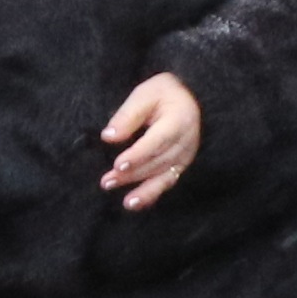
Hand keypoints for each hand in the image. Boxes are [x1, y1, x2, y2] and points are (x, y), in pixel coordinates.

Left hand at [98, 72, 201, 208]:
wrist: (189, 98)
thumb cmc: (163, 94)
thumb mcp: (144, 95)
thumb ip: (127, 115)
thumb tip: (108, 137)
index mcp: (179, 119)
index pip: (157, 141)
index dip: (138, 155)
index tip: (118, 165)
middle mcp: (186, 141)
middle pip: (157, 161)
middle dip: (132, 174)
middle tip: (107, 182)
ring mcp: (186, 156)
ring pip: (161, 175)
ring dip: (139, 188)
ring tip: (118, 195)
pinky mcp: (181, 165)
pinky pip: (167, 182)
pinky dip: (151, 194)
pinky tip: (134, 203)